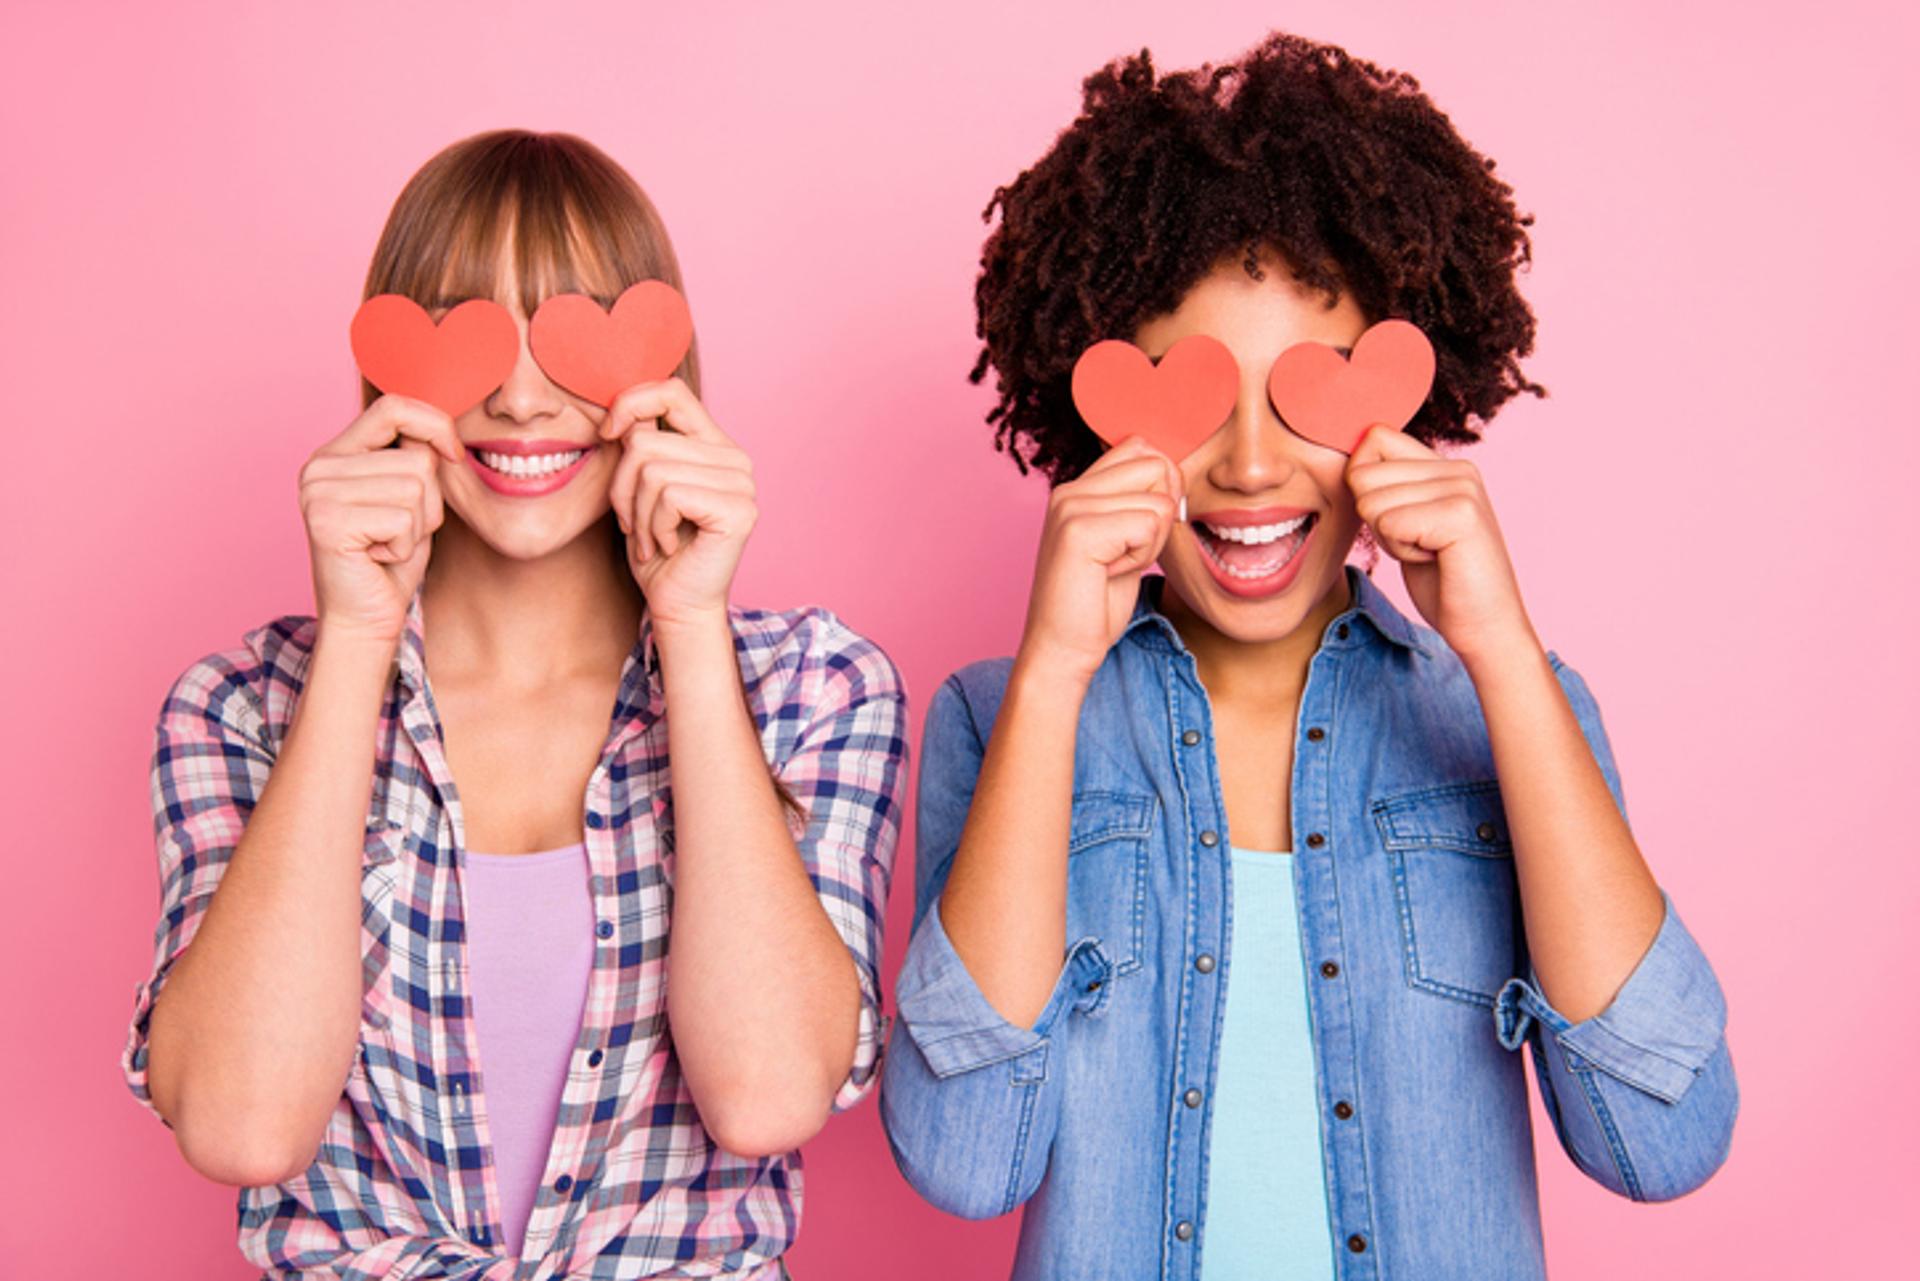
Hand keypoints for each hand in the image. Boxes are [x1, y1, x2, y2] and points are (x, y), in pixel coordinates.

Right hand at [298, 394, 462, 645]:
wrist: (365, 619)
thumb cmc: (392, 560)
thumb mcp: (410, 499)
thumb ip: (417, 458)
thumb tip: (444, 429)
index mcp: (336, 453)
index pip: (393, 407)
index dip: (434, 425)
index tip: (454, 455)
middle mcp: (319, 467)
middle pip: (417, 458)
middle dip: (428, 503)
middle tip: (398, 532)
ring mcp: (318, 492)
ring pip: (415, 488)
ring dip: (418, 526)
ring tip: (388, 544)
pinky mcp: (327, 520)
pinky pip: (403, 519)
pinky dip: (405, 546)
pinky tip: (379, 558)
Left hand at [600, 378, 755, 630]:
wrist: (677, 605)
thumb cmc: (657, 549)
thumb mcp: (639, 487)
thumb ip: (639, 444)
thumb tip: (620, 411)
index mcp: (714, 446)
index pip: (672, 393)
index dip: (631, 404)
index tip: (607, 434)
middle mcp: (735, 459)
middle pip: (646, 442)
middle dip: (623, 487)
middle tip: (634, 522)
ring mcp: (742, 484)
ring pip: (652, 471)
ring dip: (637, 513)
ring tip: (651, 537)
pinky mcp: (738, 510)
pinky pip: (669, 496)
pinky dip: (654, 526)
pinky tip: (668, 546)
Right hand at [1019, 436, 1182, 685]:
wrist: (1063, 650)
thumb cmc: (1095, 603)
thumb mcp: (1124, 542)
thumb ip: (1139, 503)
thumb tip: (1175, 471)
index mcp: (1078, 488)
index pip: (1142, 448)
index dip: (1161, 489)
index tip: (1138, 533)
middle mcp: (1069, 489)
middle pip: (1157, 465)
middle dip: (1162, 514)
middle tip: (1128, 552)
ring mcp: (1070, 506)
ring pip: (1159, 500)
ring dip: (1152, 541)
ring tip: (1116, 566)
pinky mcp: (1078, 530)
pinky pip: (1148, 524)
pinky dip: (1142, 555)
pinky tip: (1111, 574)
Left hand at [1346, 424, 1534, 663]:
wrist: (1485, 627)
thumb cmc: (1444, 581)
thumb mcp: (1407, 525)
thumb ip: (1388, 490)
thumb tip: (1350, 466)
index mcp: (1444, 466)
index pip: (1374, 438)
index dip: (1363, 483)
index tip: (1396, 520)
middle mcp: (1457, 468)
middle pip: (1363, 475)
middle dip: (1376, 521)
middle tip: (1419, 544)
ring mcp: (1462, 487)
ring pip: (1371, 502)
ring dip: (1390, 539)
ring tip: (1430, 552)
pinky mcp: (1461, 514)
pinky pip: (1389, 523)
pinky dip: (1401, 551)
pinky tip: (1435, 560)